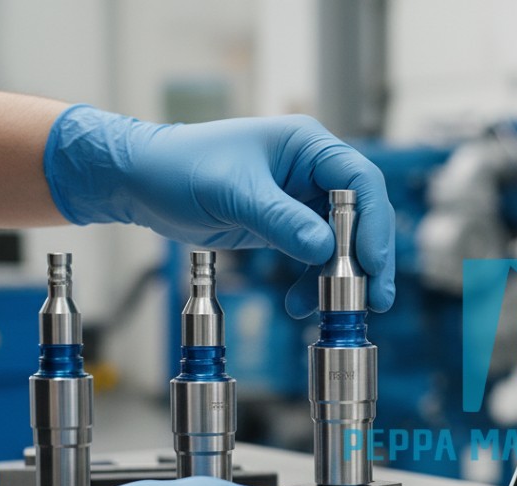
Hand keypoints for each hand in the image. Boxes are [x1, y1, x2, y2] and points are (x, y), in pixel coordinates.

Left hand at [43, 105, 395, 314]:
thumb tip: (325, 249)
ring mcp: (300, 198)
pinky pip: (314, 256)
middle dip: (366, 258)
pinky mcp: (285, 224)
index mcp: (307, 145)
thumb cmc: (180, 168)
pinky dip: (311, 282)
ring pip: (340, 241)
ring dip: (338, 277)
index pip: (360, 181)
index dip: (373, 223)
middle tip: (375, 297)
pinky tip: (299, 303)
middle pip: (360, 215)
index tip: (373, 262)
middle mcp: (311, 169)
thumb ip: (281, 221)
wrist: (141, 182)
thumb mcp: (232, 194)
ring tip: (327, 309)